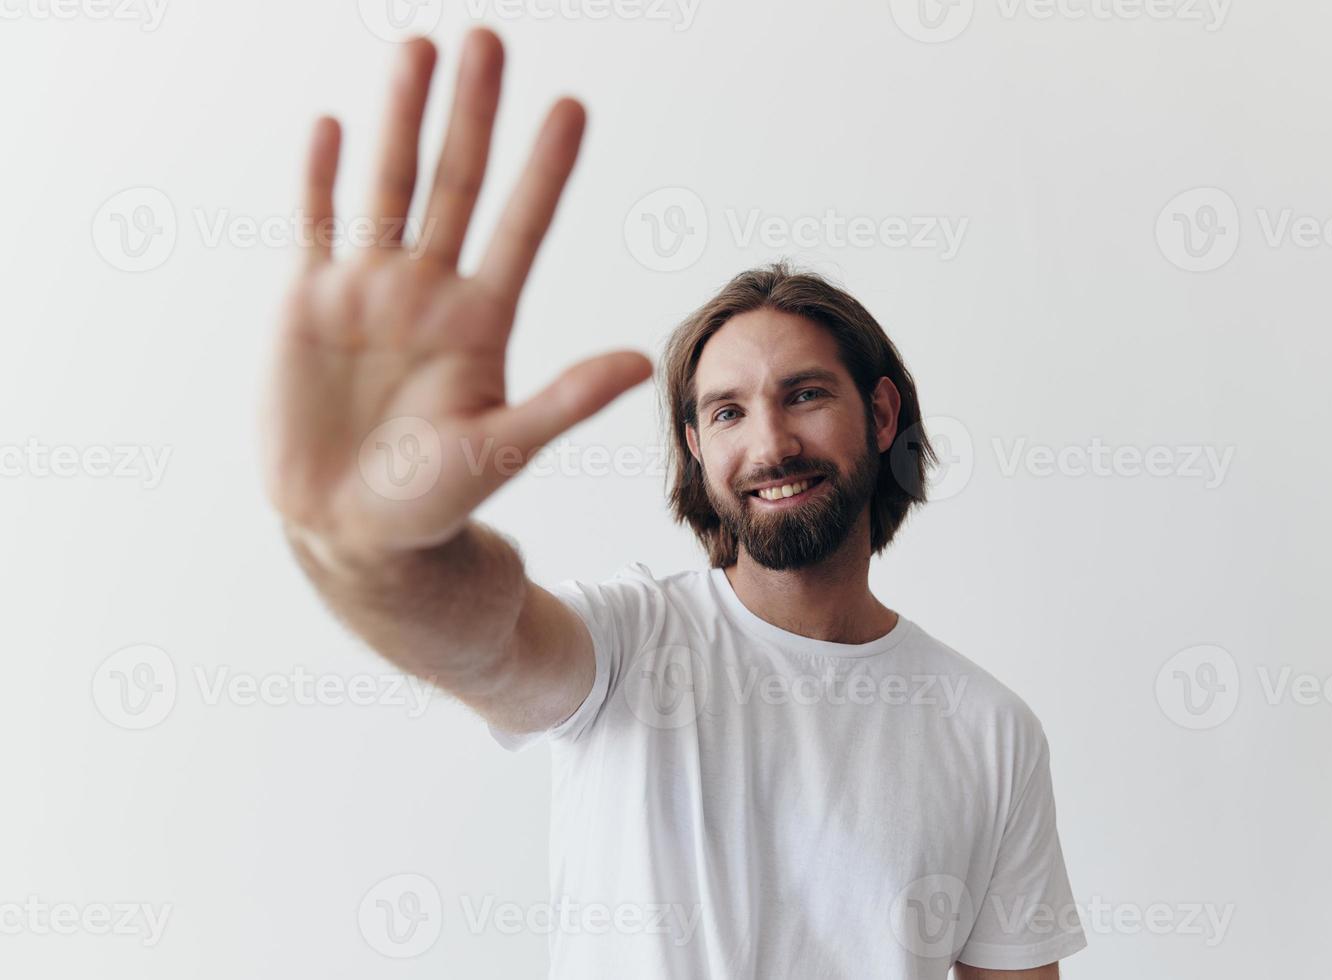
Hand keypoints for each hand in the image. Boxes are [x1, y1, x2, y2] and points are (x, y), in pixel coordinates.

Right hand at [259, 28, 651, 557]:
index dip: (545, 171)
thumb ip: (565, 400)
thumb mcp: (503, 446)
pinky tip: (333, 127)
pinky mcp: (307, 304)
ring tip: (417, 48)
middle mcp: (430, 291)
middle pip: (455, 184)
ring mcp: (368, 291)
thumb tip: (640, 360)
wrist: (349, 528)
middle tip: (489, 39)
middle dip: (472, 114)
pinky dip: (320, 179)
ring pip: (388, 186)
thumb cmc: (435, 497)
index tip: (574, 108)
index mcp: (482, 321)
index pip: (522, 228)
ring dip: (401, 119)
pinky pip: (314, 226)